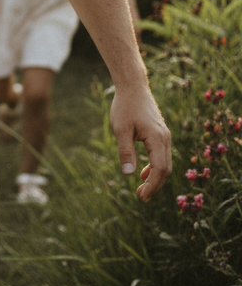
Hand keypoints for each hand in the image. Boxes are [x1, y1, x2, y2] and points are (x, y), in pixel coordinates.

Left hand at [110, 85, 171, 201]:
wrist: (133, 87)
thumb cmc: (125, 106)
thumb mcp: (121, 129)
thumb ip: (125, 151)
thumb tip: (128, 174)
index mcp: (157, 138)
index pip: (160, 169)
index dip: (152, 186)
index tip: (141, 196)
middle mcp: (165, 138)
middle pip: (165, 169)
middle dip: (155, 185)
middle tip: (141, 197)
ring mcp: (165, 136)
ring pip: (165, 163)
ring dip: (155, 178)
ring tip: (141, 190)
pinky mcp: (160, 134)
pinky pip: (161, 155)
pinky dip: (154, 167)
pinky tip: (142, 173)